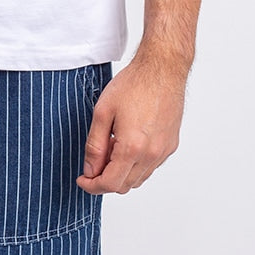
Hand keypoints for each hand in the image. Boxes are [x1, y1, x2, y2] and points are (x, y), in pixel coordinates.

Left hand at [76, 54, 186, 193]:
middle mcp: (151, 155)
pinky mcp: (171, 145)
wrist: (162, 69)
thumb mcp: (103, 112)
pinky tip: (128, 142)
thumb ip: (95, 145)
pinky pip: (151, 166)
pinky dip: (137, 164)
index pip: (110, 184)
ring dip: (122, 171)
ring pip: (139, 178)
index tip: (83, 179)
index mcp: (132, 148)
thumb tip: (90, 170)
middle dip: (106, 178)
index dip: (92, 186)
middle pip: (124, 185)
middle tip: (96, 156)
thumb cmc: (134, 84)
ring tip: (112, 144)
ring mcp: (163, 152)